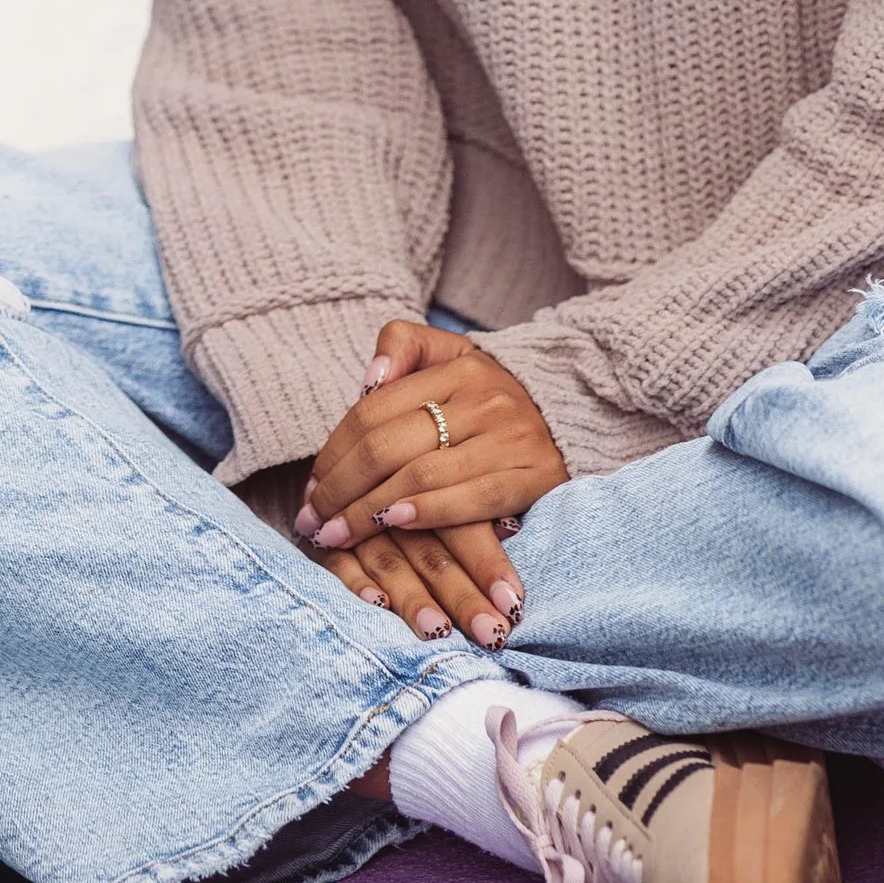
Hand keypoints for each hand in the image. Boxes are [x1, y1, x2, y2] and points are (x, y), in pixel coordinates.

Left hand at [300, 322, 566, 649]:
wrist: (572, 413)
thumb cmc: (491, 395)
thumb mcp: (450, 354)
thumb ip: (404, 347)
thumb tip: (369, 380)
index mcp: (456, 368)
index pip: (373, 412)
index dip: (334, 454)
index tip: (310, 488)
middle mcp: (483, 400)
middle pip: (389, 447)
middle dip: (342, 490)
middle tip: (312, 522)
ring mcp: (510, 438)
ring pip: (422, 475)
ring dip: (370, 512)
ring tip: (337, 535)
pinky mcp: (534, 476)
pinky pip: (471, 500)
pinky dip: (427, 514)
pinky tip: (393, 524)